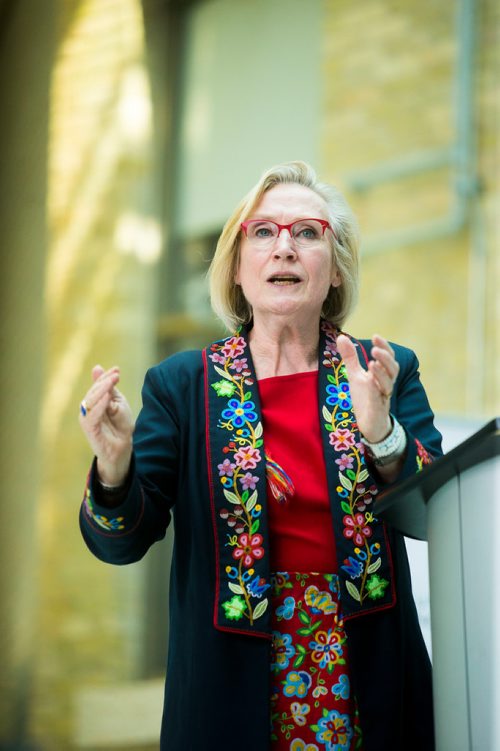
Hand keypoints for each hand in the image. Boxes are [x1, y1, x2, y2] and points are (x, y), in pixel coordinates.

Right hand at [79, 365, 133, 484]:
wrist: (123, 448)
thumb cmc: (119, 426)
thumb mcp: (117, 402)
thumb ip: (108, 388)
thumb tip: (96, 367)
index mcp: (93, 402)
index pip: (97, 386)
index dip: (106, 377)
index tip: (117, 370)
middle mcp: (87, 410)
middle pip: (92, 392)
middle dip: (104, 382)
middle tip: (116, 375)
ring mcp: (87, 420)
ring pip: (89, 402)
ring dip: (101, 391)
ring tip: (112, 382)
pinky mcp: (89, 430)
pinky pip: (91, 416)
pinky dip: (99, 406)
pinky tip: (108, 398)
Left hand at [336, 334, 398, 443]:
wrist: (369, 425)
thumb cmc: (364, 398)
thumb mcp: (355, 375)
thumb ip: (350, 357)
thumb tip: (341, 336)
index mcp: (381, 375)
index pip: (387, 358)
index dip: (384, 347)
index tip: (375, 336)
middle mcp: (385, 385)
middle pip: (393, 370)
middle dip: (385, 359)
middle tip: (375, 350)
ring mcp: (382, 399)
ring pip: (388, 385)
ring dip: (381, 373)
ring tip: (373, 363)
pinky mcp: (377, 412)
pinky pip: (378, 401)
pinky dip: (375, 392)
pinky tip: (369, 382)